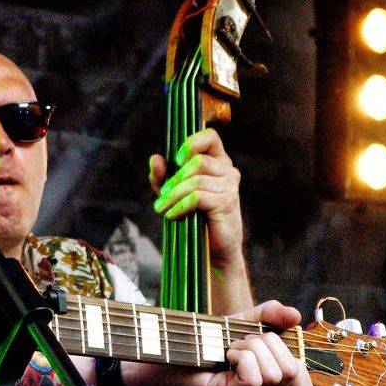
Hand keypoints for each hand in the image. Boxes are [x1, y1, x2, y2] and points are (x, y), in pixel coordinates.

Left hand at [126, 300, 315, 385]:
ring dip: (251, 349)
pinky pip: (254, 378)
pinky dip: (241, 357)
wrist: (165, 349)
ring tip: (230, 349)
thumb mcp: (242, 322)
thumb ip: (270, 315)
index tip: (272, 344)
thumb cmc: (204, 339)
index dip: (297, 363)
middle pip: (293, 371)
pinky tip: (225, 356)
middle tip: (241, 343)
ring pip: (275, 374)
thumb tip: (296, 315)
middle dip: (269, 345)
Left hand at [150, 128, 243, 269]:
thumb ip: (163, 176)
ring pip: (195, 180)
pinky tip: (173, 215)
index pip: (210, 137)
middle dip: (174, 179)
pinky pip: (197, 197)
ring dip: (173, 195)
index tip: (176, 159)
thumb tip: (155, 159)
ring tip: (162, 208)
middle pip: (198, 161)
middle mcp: (227, 171)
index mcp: (218, 162)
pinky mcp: (226, 203)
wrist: (214, 249)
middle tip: (162, 195)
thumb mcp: (174, 193)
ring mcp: (230, 187)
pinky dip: (180, 205)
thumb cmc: (195, 216)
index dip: (191, 144)